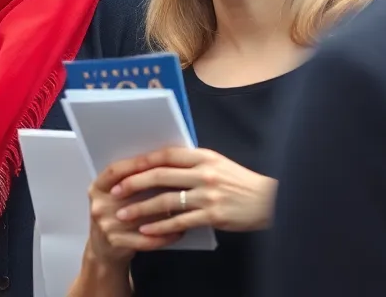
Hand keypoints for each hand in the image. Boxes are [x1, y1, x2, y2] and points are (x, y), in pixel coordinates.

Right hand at [84, 165, 183, 266]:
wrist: (102, 250)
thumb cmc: (115, 216)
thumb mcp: (114, 196)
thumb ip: (130, 181)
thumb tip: (162, 164)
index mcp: (97, 187)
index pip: (115, 170)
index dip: (136, 164)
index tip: (160, 159)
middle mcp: (98, 205)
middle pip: (129, 192)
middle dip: (155, 187)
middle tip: (179, 182)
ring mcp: (105, 225)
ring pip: (141, 216)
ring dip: (165, 213)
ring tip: (186, 207)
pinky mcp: (115, 243)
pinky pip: (145, 239)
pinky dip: (164, 236)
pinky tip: (180, 232)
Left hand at [107, 147, 275, 237]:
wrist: (270, 201)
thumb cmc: (241, 182)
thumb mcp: (218, 164)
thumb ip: (193, 163)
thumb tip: (162, 165)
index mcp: (204, 156)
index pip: (166, 154)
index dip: (143, 161)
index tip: (123, 168)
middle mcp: (204, 173)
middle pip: (161, 175)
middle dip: (134, 183)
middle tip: (115, 191)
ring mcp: (208, 195)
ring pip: (166, 200)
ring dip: (141, 208)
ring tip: (124, 215)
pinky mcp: (213, 216)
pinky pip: (180, 222)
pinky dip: (161, 227)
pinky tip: (146, 231)